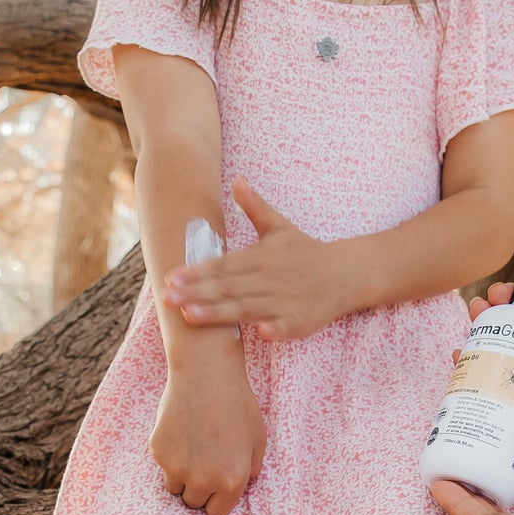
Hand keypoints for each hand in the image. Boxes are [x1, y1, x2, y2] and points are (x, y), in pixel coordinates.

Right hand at [150, 354, 266, 514]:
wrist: (207, 374)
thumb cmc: (237, 405)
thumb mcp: (258, 441)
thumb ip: (251, 471)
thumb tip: (241, 489)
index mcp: (232, 482)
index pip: (216, 513)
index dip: (216, 498)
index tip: (214, 486)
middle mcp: (204, 480)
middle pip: (194, 502)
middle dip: (198, 487)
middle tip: (203, 461)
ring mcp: (178, 467)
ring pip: (174, 487)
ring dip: (181, 475)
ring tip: (192, 446)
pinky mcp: (159, 452)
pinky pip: (162, 466)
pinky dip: (169, 455)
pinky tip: (181, 431)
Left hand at [163, 179, 347, 339]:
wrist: (347, 272)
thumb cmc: (306, 251)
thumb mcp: (279, 227)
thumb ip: (255, 208)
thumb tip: (236, 180)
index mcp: (260, 257)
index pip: (222, 265)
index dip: (196, 272)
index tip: (170, 278)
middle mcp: (270, 278)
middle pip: (228, 287)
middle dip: (197, 293)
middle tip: (166, 299)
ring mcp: (286, 300)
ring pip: (247, 308)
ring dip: (219, 313)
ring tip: (190, 316)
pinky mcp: (301, 320)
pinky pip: (286, 326)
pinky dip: (274, 330)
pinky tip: (258, 334)